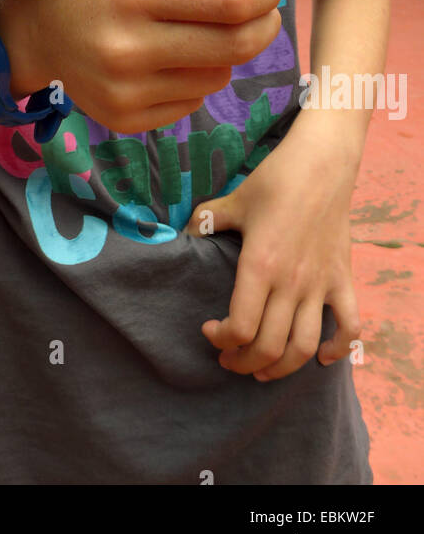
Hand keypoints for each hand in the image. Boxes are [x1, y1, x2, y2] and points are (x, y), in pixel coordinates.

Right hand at [0, 0, 292, 134]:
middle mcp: (128, 45)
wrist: (41, 31)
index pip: (231, 0)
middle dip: (264, 24)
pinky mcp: (125, 119)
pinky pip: (193, 100)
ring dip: (228, 54)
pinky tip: (170, 60)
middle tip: (262, 12)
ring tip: (201, 34)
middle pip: (236, 44)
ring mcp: (125, 89)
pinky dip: (197, 78)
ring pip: (220, 76)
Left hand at [185, 126, 360, 379]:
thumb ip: (206, 221)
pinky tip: (321, 357)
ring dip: (282, 368)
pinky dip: (338, 349)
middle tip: (229, 360)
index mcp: (260, 265)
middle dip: (244, 362)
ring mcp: (321, 284)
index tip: (209, 330)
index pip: (241, 327)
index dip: (222, 340)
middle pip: (270, 347)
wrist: (322, 163)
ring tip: (263, 370)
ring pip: (304, 346)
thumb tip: (183, 233)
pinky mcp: (342, 279)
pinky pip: (349, 326)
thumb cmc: (275, 180)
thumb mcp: (233, 199)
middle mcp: (292, 282)